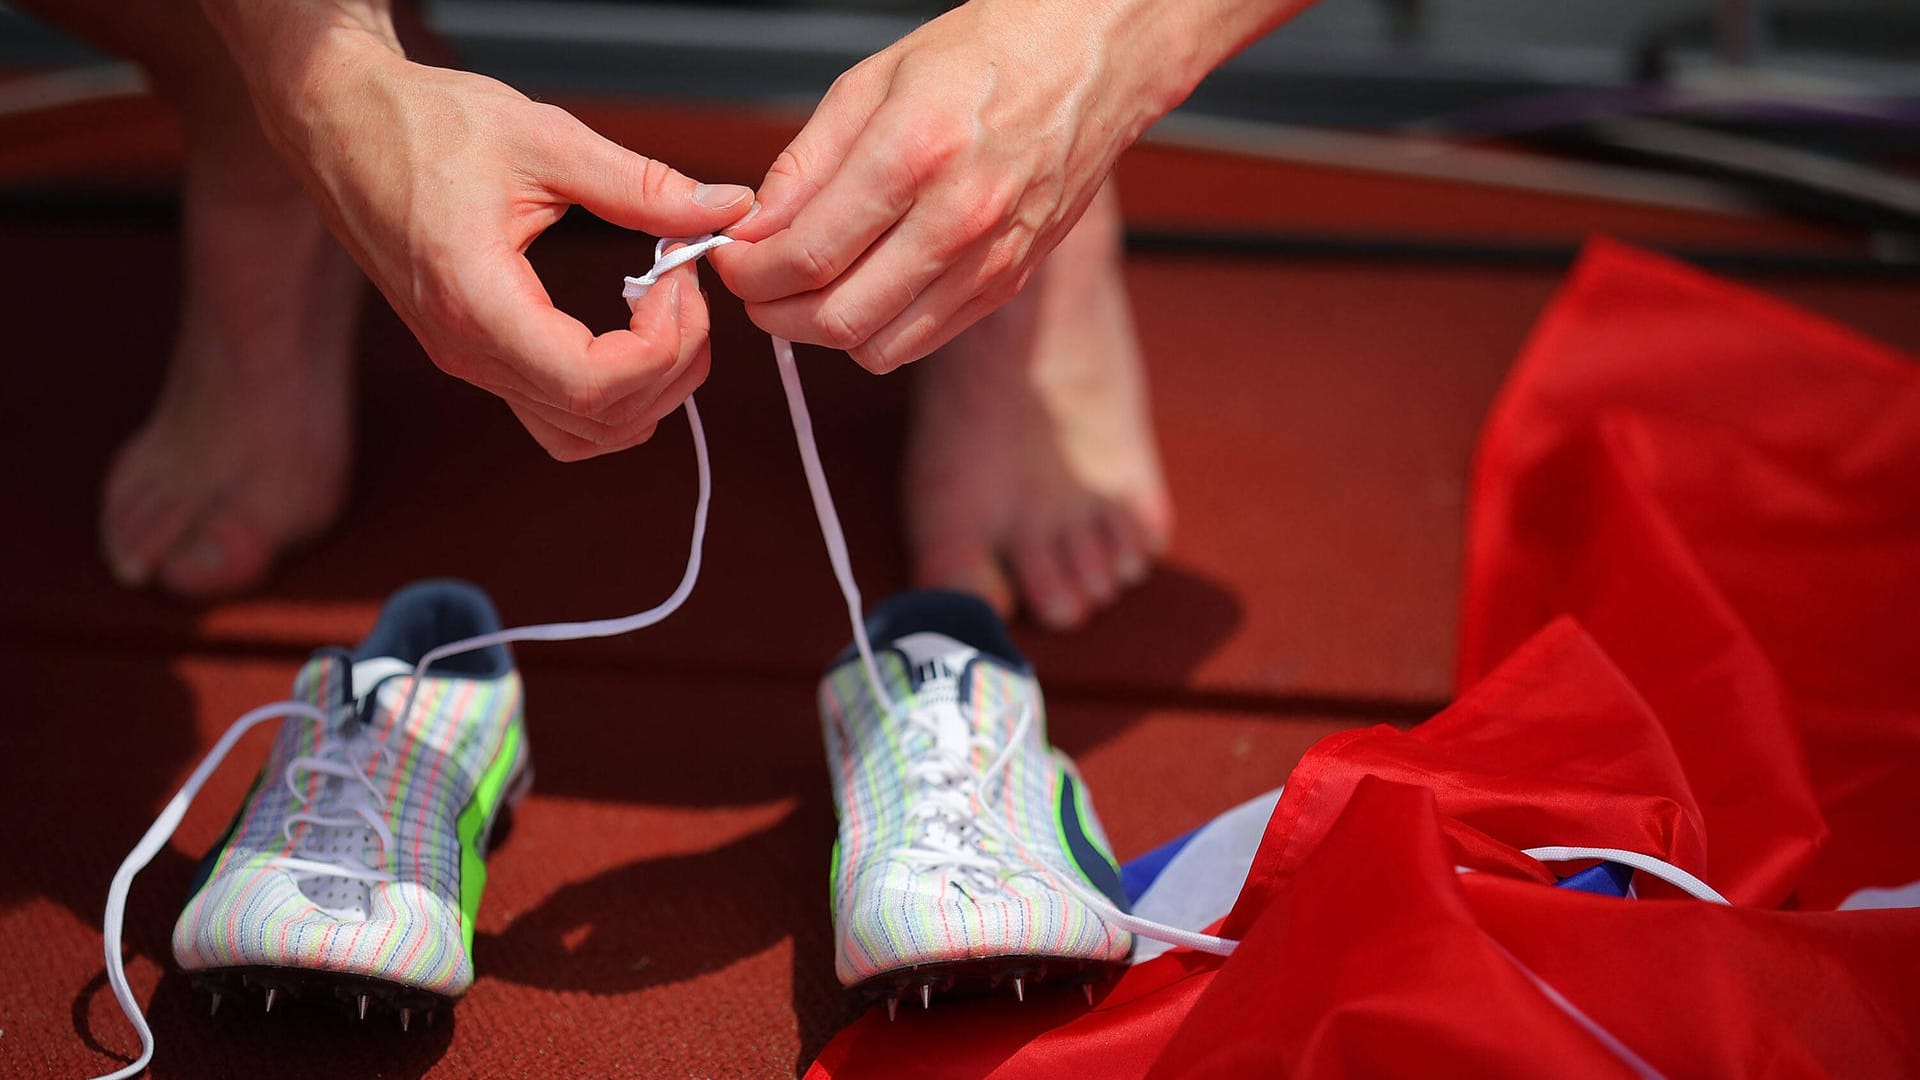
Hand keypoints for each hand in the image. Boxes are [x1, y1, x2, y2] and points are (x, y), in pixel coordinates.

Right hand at [211, 14, 754, 458]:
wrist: (340, 122)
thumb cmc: (423, 123)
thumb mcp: (544, 140)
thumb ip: (640, 184)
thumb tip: (723, 209)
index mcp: (477, 303)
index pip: (594, 384)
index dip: (663, 346)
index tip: (680, 278)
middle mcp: (468, 352)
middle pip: (601, 419)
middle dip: (672, 364)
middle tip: (685, 287)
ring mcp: (467, 362)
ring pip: (581, 435)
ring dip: (647, 391)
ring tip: (664, 312)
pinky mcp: (473, 355)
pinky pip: (555, 415)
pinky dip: (610, 394)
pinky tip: (628, 329)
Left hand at [708, 0, 1198, 373]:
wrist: (1088, 59)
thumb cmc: (983, 56)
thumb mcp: (871, 83)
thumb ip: (805, 165)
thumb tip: (755, 228)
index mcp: (914, 154)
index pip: (807, 254)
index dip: (750, 273)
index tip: (730, 262)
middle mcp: (957, 218)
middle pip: (837, 316)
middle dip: (775, 313)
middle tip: (756, 287)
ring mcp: (990, 259)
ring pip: (879, 345)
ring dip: (823, 332)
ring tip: (805, 291)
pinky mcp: (1009, 282)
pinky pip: (923, 340)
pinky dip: (878, 332)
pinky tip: (863, 291)